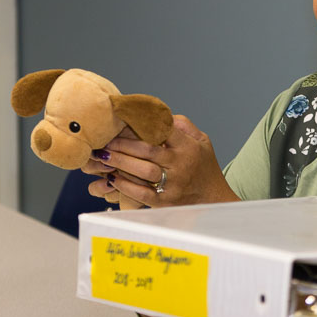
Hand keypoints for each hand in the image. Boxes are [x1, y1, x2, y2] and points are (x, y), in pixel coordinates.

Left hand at [83, 115, 239, 207]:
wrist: (214, 198)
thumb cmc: (204, 166)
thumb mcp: (203, 140)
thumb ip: (183, 125)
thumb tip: (160, 114)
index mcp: (189, 147)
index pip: (164, 130)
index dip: (142, 124)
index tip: (123, 120)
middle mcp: (181, 165)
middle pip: (148, 150)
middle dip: (123, 144)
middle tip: (105, 140)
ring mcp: (173, 185)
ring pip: (143, 171)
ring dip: (120, 163)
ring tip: (103, 156)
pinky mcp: (165, 202)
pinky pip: (141, 193)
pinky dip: (125, 186)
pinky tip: (112, 178)